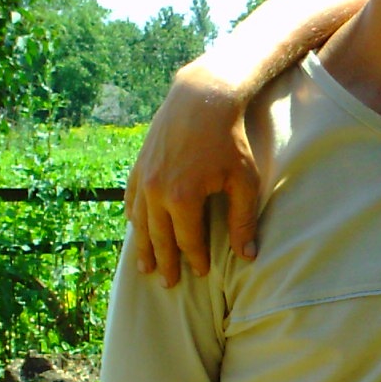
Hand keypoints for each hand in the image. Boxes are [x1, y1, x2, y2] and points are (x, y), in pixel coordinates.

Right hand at [122, 63, 263, 284]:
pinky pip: (132, 198)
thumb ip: (243, 220)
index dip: (194, 259)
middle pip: (159, 237)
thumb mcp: (244, 181)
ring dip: (143, 246)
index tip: (201, 273)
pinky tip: (135, 227)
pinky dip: (134, 216)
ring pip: (140, 221)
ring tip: (145, 268)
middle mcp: (156, 191)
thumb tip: (248, 256)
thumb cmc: (229, 140)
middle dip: (164, 261)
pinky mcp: (140, 164)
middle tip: (167, 283)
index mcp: (182, 199)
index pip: (187, 241)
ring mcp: (144, 178)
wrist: (202, 98)